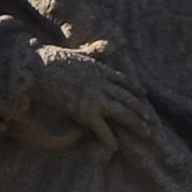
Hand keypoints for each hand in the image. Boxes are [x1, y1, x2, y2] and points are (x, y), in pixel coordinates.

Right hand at [9, 39, 153, 152]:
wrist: (40, 68)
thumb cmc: (54, 60)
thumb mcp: (80, 52)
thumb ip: (96, 51)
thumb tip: (110, 45)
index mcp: (101, 70)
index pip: (125, 81)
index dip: (137, 91)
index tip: (145, 97)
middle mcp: (102, 84)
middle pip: (129, 98)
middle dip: (141, 111)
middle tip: (151, 121)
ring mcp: (95, 98)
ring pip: (122, 112)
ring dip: (136, 124)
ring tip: (146, 133)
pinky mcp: (85, 111)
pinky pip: (102, 128)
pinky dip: (109, 138)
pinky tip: (116, 146)